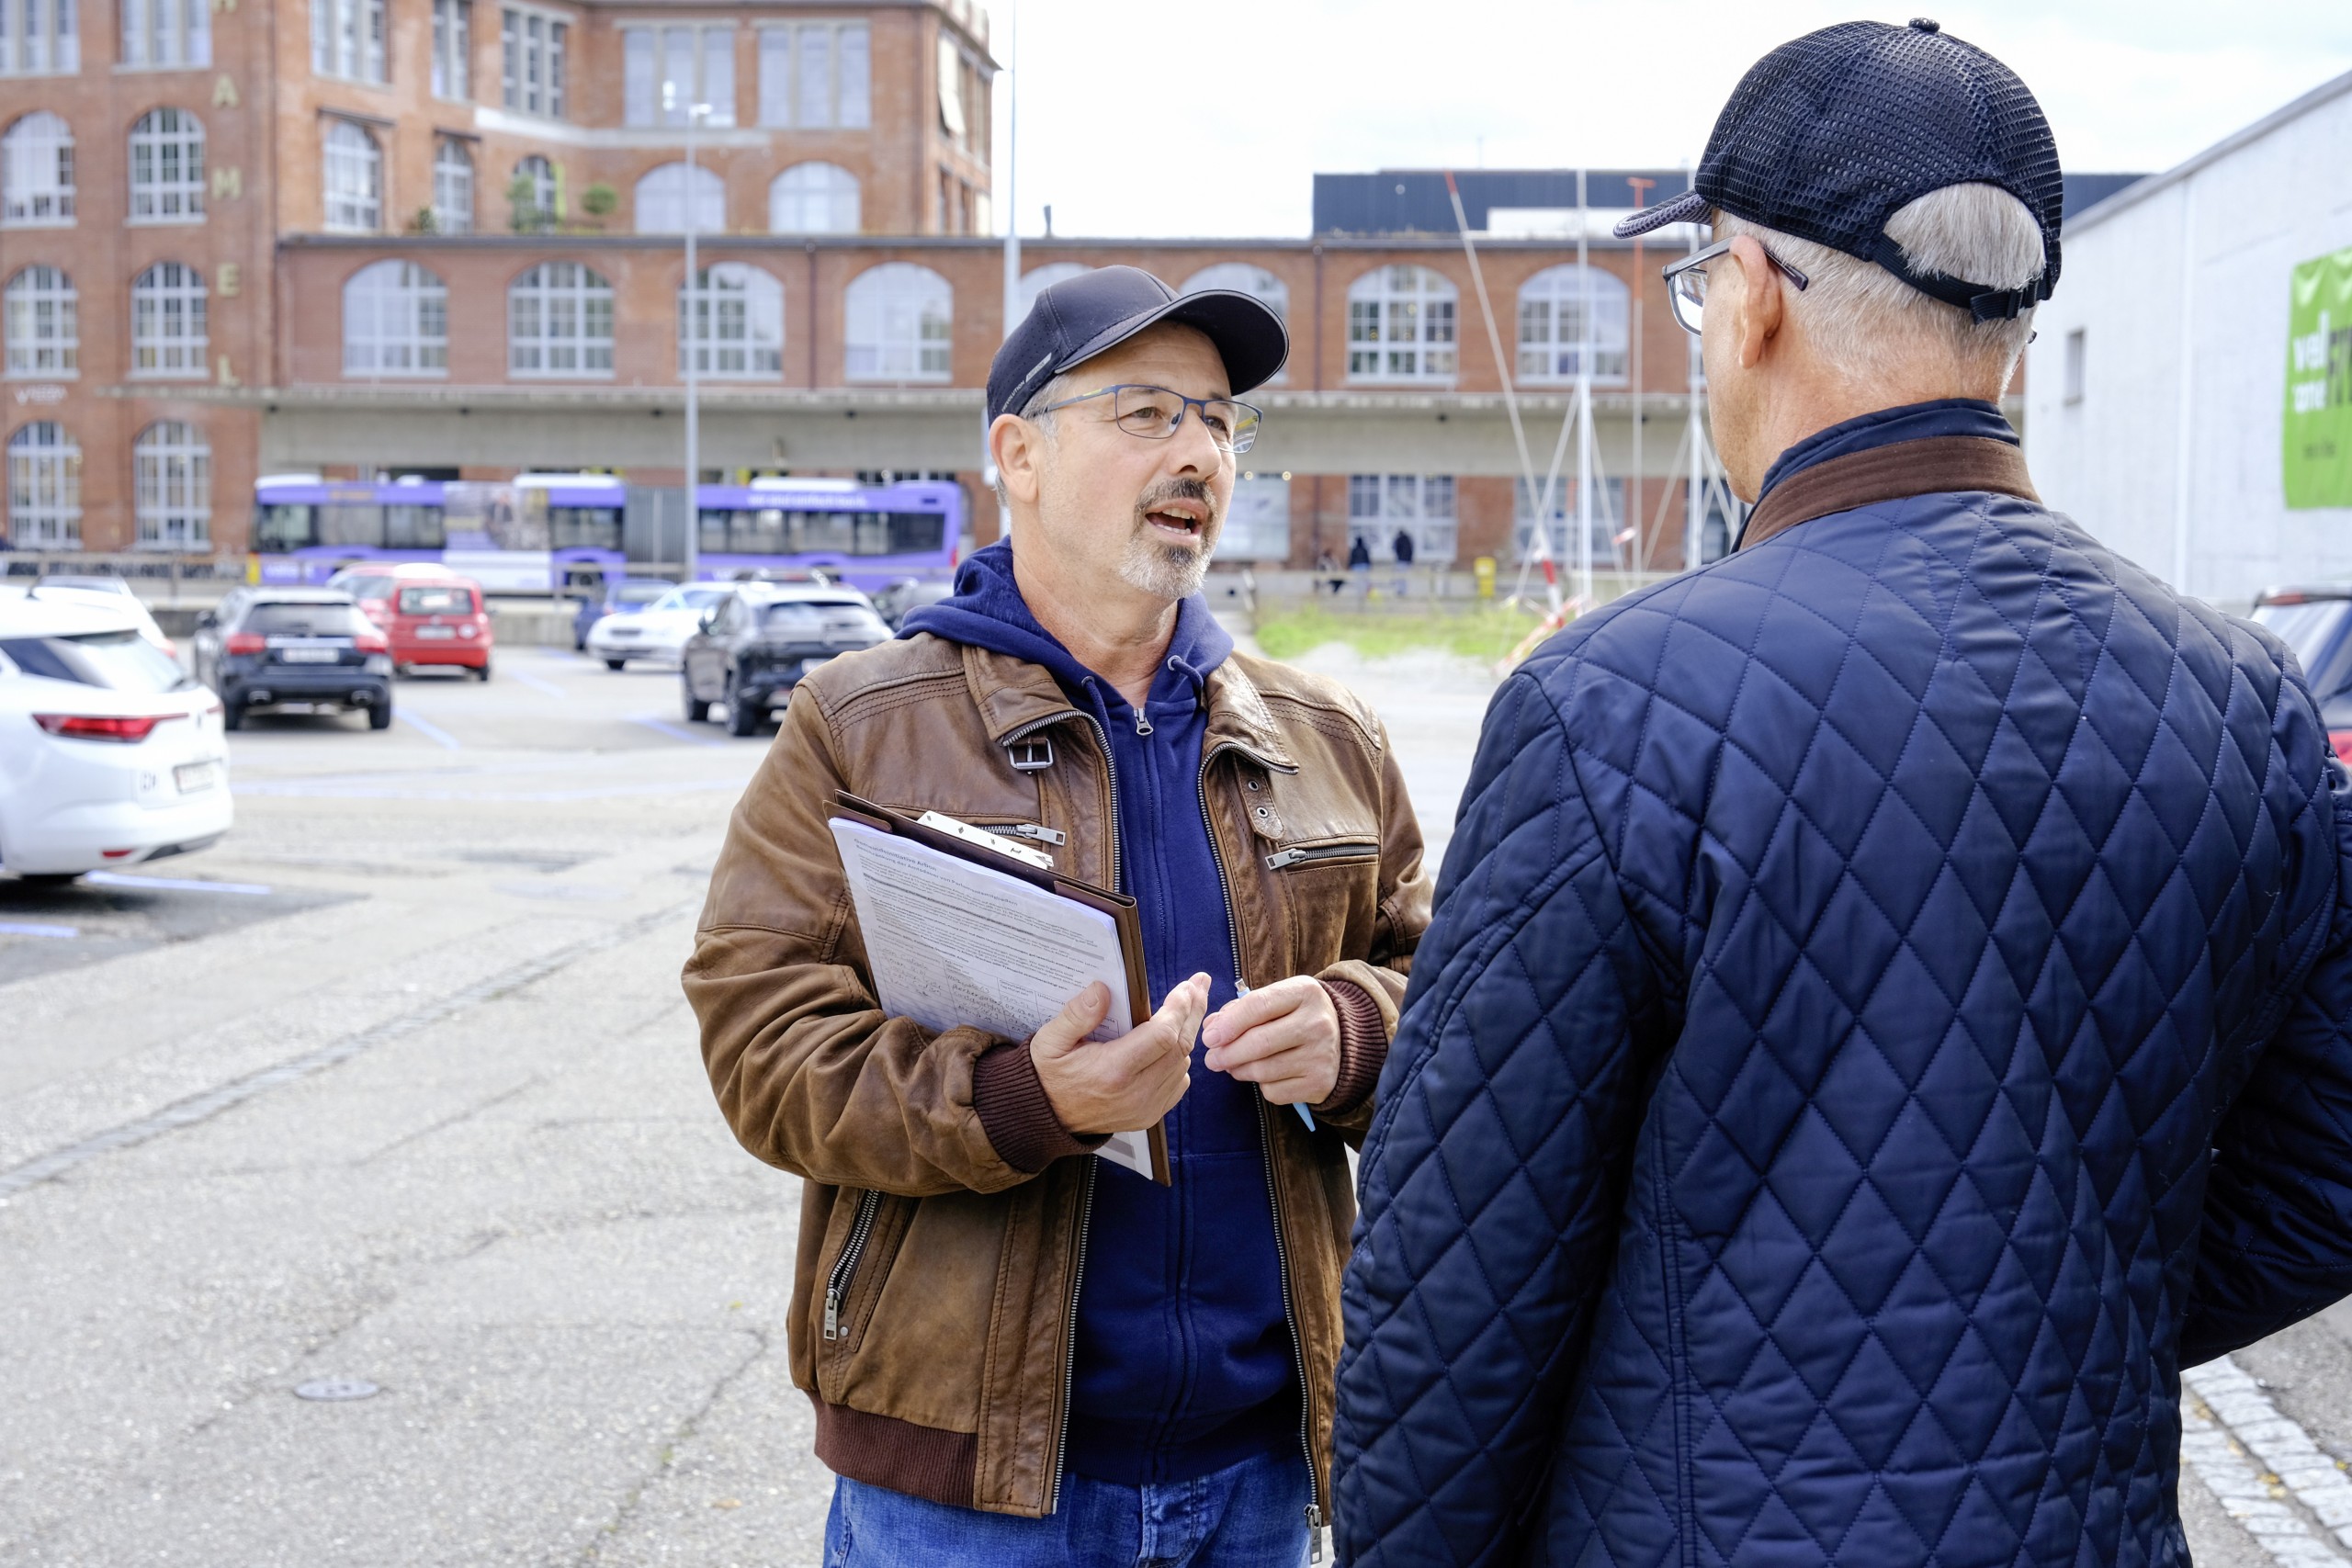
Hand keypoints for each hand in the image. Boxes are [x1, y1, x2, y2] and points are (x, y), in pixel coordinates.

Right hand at [1032, 973, 1209, 1134]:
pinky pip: (1178, 1084)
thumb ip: (1076, 1015)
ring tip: (1189, 1007)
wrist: (1046, 1117)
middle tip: (1199, 986)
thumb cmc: (1049, 1074)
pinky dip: (1180, 1060)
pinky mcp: (1148, 1116)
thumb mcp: (1050, 1040)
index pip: (1162, 1036)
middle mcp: (1135, 1093)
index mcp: (1112, 1071)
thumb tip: (1102, 990)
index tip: (1185, 987)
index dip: (1178, 1009)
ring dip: (1187, 1035)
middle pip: (1180, 1048)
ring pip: (1183, 1065)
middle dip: (1193, 1013)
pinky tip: (1175, 1041)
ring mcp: (1145, 1108)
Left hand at [1201, 976, 1338, 1107]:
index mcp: (1304, 993)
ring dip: (1239, 1071)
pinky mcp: (1320, 1084)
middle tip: (1211, 1059)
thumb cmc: (1298, 1016)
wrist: (1344, 1039)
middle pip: (1259, 1042)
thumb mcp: (1277, 1000)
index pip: (1258, 1006)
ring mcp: (1321, 1056)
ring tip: (1232, 1066)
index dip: (1228, 1024)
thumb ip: (1241, 1009)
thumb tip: (1211, 1028)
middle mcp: (1317, 1023)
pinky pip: (1274, 1091)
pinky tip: (1264, 1075)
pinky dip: (1262, 1085)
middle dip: (1226, 1053)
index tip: (1209, 1037)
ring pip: (1263, 1070)